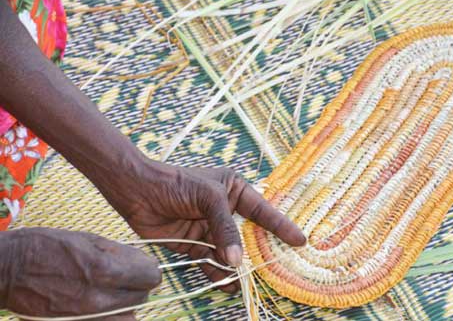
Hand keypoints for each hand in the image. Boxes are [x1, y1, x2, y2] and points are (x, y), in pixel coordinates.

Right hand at [0, 227, 160, 319]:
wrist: (9, 269)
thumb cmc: (46, 247)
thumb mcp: (87, 239)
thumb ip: (120, 253)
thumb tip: (144, 262)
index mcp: (103, 270)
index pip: (150, 277)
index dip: (148, 270)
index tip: (143, 268)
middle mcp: (97, 299)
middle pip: (141, 299)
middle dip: (137, 287)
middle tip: (125, 279)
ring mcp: (85, 319)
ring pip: (128, 319)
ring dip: (126, 307)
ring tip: (112, 294)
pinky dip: (110, 318)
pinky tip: (99, 305)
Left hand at [96, 158, 305, 292]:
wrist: (137, 191)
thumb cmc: (177, 184)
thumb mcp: (208, 199)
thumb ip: (225, 229)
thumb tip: (237, 261)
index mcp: (233, 190)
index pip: (262, 210)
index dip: (280, 226)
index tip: (299, 241)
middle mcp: (224, 210)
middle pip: (247, 234)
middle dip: (259, 251)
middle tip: (275, 268)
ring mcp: (209, 228)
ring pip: (230, 251)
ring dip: (237, 267)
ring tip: (247, 282)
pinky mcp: (193, 244)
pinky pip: (210, 261)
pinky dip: (217, 273)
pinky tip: (226, 283)